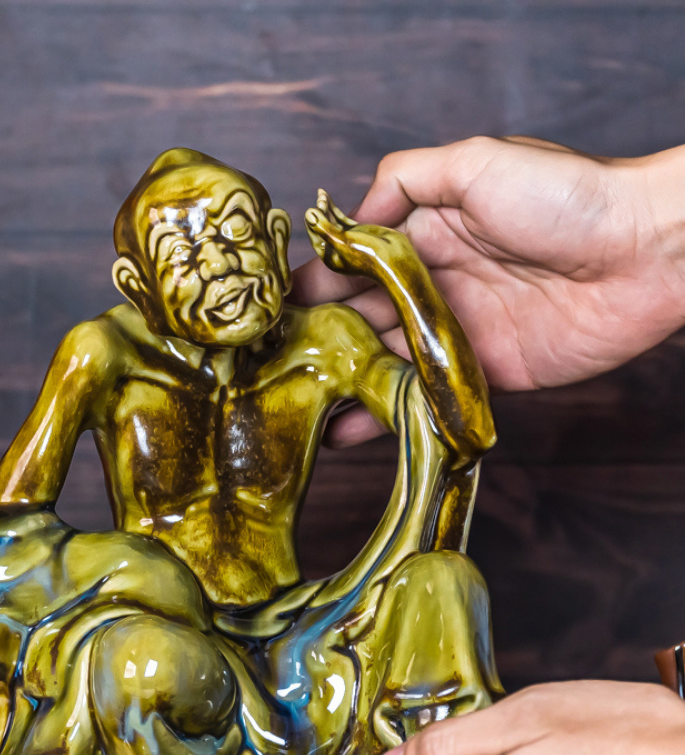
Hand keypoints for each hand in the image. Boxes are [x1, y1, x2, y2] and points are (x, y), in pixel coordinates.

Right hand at [294, 137, 684, 445]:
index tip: (275, 310)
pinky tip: (344, 428)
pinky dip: (383, 413)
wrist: (645, 254)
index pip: (354, 264)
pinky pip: (421, 394)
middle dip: (317, 338)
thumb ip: (407, 178)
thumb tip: (350, 219)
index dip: (315, 285)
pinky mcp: (478, 373)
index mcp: (426, 234)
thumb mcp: (478, 161)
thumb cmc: (569, 196)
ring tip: (294, 403)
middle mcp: (433, 284)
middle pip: (359, 317)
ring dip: (340, 380)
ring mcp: (453, 332)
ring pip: (382, 360)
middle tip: (273, 365)